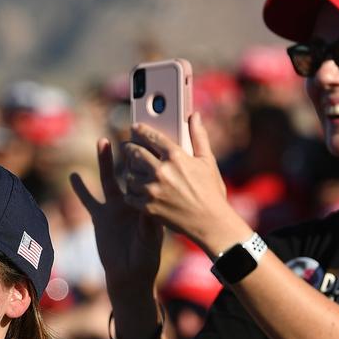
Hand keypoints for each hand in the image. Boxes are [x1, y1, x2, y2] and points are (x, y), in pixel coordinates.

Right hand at [70, 138, 164, 296]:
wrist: (130, 276)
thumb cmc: (146, 259)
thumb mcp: (150, 241)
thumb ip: (147, 223)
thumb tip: (146, 207)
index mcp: (149, 203)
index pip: (150, 177)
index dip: (149, 160)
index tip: (148, 142)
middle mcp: (132, 201)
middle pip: (129, 172)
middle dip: (129, 153)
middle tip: (128, 133)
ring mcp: (115, 207)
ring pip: (109, 179)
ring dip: (106, 161)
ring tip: (103, 141)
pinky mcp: (100, 216)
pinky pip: (89, 199)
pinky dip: (81, 189)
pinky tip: (74, 176)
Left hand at [121, 114, 247, 254]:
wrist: (210, 223)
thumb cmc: (211, 192)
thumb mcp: (207, 161)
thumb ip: (198, 137)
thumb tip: (193, 116)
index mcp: (176, 156)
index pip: (151, 137)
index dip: (140, 130)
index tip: (134, 128)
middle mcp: (161, 171)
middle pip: (135, 153)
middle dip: (129, 148)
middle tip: (127, 147)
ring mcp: (152, 190)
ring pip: (129, 174)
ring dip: (129, 171)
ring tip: (133, 170)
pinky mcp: (147, 207)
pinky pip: (130, 194)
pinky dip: (131, 191)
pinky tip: (135, 189)